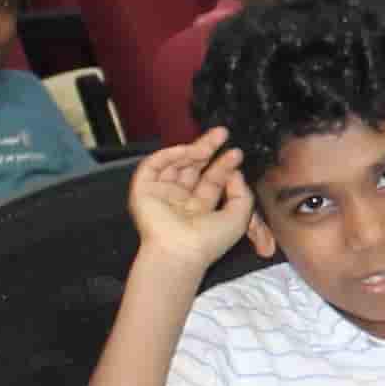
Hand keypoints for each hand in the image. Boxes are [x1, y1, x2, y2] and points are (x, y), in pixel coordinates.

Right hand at [123, 131, 254, 270]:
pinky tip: (187, 149)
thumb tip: (235, 172)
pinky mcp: (143, 190)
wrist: (180, 251)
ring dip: (192, 150)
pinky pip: (154, 165)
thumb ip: (241, 193)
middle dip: (208, 149)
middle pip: (193, 168)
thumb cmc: (209, 240)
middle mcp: (180, 200)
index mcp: (199, 209)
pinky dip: (169, 154)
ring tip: (211, 142)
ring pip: (175, 163)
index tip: (236, 153)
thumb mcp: (238, 216)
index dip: (224, 166)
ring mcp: (161, 194)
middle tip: (222, 133)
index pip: (212, 181)